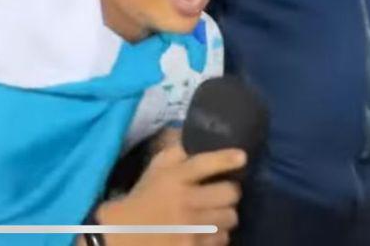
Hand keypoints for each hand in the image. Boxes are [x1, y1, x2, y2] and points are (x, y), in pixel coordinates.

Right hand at [97, 145, 244, 245]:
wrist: (127, 233)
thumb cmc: (145, 197)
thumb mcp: (156, 169)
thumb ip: (176, 151)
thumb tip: (195, 135)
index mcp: (173, 178)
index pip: (203, 164)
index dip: (226, 159)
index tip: (242, 156)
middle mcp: (185, 202)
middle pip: (229, 193)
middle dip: (230, 191)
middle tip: (223, 192)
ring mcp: (191, 228)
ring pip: (230, 217)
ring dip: (225, 214)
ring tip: (214, 213)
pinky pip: (223, 238)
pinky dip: (218, 234)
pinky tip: (206, 230)